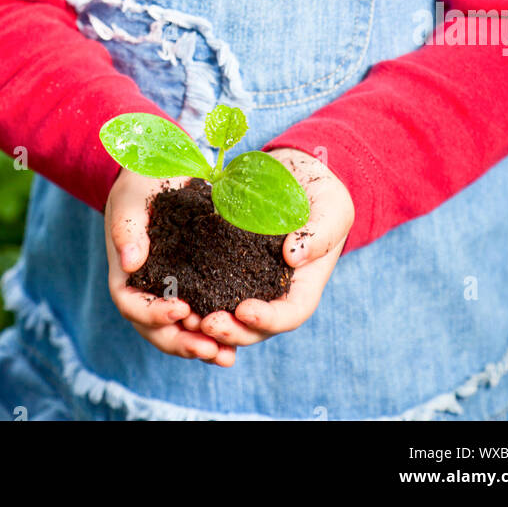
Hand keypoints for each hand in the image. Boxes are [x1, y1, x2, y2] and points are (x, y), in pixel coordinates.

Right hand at [104, 166, 238, 366]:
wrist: (158, 177)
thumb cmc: (139, 186)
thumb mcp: (130, 199)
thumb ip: (127, 228)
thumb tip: (130, 262)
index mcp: (125, 275)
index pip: (132, 304)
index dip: (153, 313)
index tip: (181, 308)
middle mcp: (145, 292)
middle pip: (155, 330)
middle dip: (181, 343)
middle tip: (209, 348)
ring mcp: (167, 295)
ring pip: (178, 332)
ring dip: (200, 347)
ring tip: (225, 356)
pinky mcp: (191, 290)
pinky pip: (199, 319)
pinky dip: (212, 335)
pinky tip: (233, 348)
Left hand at [180, 148, 354, 349]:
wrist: (298, 176)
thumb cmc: (324, 195)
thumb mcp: (333, 209)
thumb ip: (319, 234)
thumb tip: (293, 256)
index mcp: (303, 285)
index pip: (289, 314)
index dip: (268, 319)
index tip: (244, 309)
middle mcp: (274, 291)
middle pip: (254, 326)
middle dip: (231, 330)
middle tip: (205, 323)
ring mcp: (249, 280)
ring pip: (228, 312)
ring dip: (206, 320)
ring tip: (184, 315)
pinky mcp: (227, 262)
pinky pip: (210, 283)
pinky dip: (194, 292)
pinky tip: (174, 289)